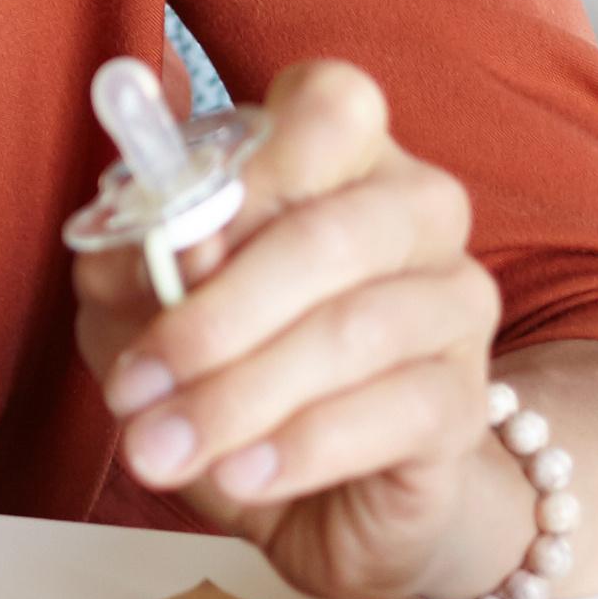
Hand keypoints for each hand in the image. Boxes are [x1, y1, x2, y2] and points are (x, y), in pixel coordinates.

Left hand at [69, 59, 511, 598]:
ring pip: (354, 330)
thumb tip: (156, 253)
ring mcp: (454, 302)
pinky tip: (238, 476)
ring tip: (160, 448)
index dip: (256, 169)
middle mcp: (415, 211)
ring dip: (238, 396)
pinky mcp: (465, 400)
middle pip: (331, 233)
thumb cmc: (235, 366)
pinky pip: (394, 412)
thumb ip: (137, 267)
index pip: (333, 104)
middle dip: (215, 317)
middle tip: (132, 387)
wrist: (332, 494)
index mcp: (340, 154)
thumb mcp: (148, 307)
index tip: (178, 245)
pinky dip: (301, 447)